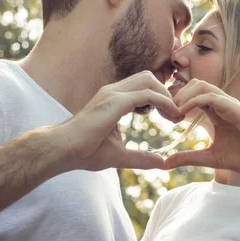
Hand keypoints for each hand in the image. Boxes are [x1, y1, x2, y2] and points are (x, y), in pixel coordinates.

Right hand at [50, 71, 183, 171]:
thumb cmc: (85, 152)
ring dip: (167, 95)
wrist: (63, 150)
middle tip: (175, 115)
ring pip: (150, 80)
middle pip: (149, 77)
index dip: (161, 97)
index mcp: (113, 99)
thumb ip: (140, 158)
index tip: (171, 116)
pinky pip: (147, 94)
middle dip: (166, 92)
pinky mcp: (115, 101)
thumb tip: (161, 162)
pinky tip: (171, 115)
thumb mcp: (119, 155)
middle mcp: (113, 91)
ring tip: (175, 116)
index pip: (143, 86)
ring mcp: (113, 93)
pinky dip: (163, 102)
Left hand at [164, 79, 239, 179]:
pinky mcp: (236, 109)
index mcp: (217, 111)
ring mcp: (230, 104)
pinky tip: (182, 112)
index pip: (194, 95)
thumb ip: (188, 157)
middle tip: (167, 112)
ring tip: (174, 111)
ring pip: (202, 86)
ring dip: (184, 95)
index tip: (166, 117)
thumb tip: (165, 163)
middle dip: (178, 95)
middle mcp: (223, 104)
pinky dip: (194, 101)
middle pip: (195, 85)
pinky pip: (212, 97)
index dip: (177, 102)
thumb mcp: (209, 158)